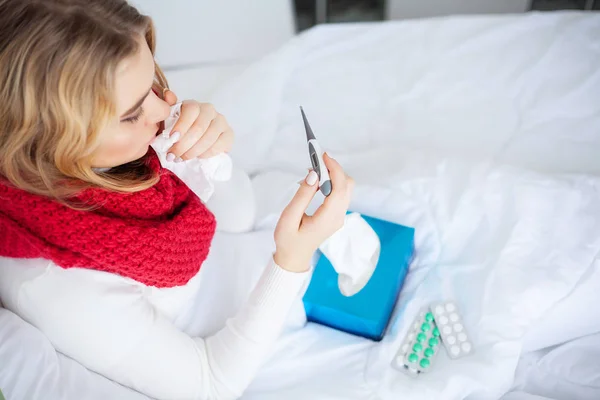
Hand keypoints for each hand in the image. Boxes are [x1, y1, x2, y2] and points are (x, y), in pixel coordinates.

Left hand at [163, 89, 233, 160]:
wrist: (197, 140)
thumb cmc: (182, 130)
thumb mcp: (171, 120)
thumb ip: (169, 109)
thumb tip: (168, 94)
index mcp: (194, 105)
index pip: (191, 110)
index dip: (181, 125)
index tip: (171, 138)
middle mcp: (209, 110)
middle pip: (199, 127)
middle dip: (184, 144)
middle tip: (173, 155)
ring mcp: (221, 122)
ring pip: (208, 138)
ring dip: (193, 151)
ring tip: (182, 159)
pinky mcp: (229, 134)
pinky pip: (219, 145)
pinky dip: (206, 153)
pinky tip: (198, 157)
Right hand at [273, 154, 353, 272]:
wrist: (293, 258)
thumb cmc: (288, 240)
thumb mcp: (289, 218)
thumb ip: (302, 196)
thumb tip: (314, 175)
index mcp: (328, 218)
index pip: (339, 188)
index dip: (334, 169)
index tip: (322, 155)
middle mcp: (338, 217)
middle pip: (347, 186)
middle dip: (334, 169)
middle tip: (316, 161)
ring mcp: (339, 217)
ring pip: (345, 189)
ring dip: (333, 175)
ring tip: (313, 171)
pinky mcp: (336, 216)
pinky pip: (340, 194)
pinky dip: (331, 183)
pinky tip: (316, 182)